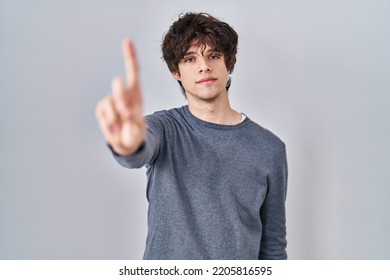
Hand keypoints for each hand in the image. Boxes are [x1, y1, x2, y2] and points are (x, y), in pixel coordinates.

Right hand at [96, 39, 145, 155]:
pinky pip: (103, 113)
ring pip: (110, 103)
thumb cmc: (135, 131)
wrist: (127, 142)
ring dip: (116, 118)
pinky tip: (115, 128)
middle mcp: (123, 93)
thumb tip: (122, 111)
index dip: (130, 56)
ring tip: (122, 126)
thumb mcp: (138, 126)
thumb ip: (132, 118)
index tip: (127, 41)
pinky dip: (109, 124)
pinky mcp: (101, 108)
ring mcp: (111, 100)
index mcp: (136, 93)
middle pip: (118, 84)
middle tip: (126, 112)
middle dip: (121, 96)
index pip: (133, 71)